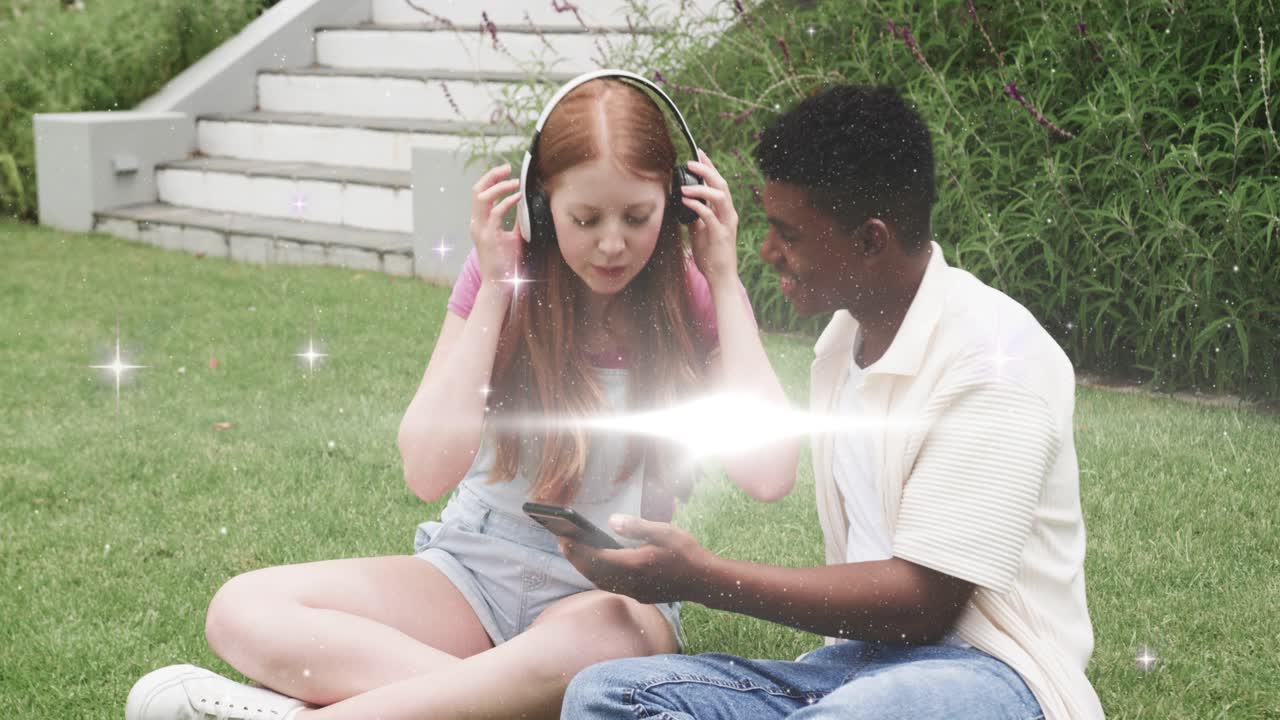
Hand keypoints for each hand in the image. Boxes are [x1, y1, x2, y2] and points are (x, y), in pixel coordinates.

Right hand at [469, 163, 524, 284]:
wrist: (500, 284)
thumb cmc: (507, 263)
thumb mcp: (513, 237)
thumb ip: (517, 221)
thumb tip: (526, 206)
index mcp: (480, 222)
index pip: (480, 193)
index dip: (491, 179)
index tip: (506, 171)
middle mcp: (476, 223)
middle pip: (477, 190)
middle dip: (491, 175)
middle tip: (508, 167)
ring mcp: (480, 230)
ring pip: (482, 197)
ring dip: (499, 187)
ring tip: (515, 183)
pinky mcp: (488, 237)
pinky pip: (495, 212)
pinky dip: (507, 201)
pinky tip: (518, 197)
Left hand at [560, 515, 711, 604]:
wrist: (704, 581)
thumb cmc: (686, 553)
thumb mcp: (665, 532)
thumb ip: (637, 526)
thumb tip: (611, 521)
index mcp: (636, 564)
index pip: (599, 558)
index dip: (579, 549)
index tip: (564, 538)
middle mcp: (632, 582)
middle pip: (595, 572)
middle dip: (576, 558)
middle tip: (562, 543)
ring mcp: (635, 591)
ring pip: (601, 582)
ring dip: (585, 569)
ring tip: (573, 553)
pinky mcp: (639, 595)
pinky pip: (611, 587)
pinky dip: (598, 576)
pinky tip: (596, 567)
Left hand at [681, 149, 739, 287]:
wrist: (720, 277)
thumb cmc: (711, 256)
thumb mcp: (701, 232)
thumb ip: (696, 218)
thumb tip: (684, 204)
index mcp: (725, 212)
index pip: (719, 184)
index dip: (710, 167)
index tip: (699, 154)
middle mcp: (729, 215)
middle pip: (722, 185)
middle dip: (707, 170)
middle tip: (690, 161)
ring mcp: (726, 224)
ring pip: (720, 196)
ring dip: (702, 187)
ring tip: (685, 183)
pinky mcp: (720, 235)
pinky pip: (709, 215)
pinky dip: (697, 205)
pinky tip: (686, 200)